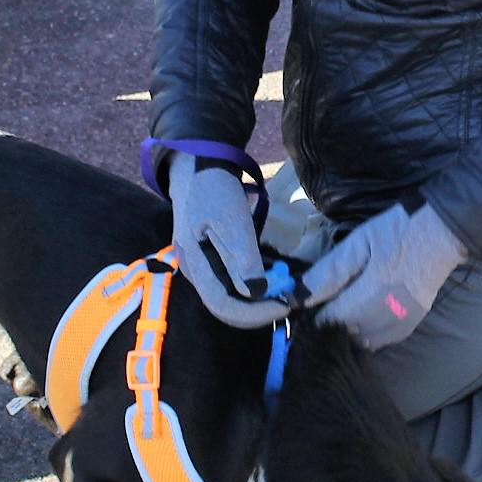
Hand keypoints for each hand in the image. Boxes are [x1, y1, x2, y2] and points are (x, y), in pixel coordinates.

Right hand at [167, 152, 287, 328]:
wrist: (199, 168)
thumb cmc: (215, 190)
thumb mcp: (232, 219)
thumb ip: (242, 255)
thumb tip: (256, 292)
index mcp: (194, 263)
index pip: (222, 305)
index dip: (254, 313)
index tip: (285, 305)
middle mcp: (193, 272)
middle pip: (225, 306)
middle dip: (257, 308)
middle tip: (288, 300)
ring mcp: (199, 267)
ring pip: (229, 295)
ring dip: (257, 297)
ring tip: (284, 286)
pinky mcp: (209, 260)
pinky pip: (231, 280)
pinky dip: (253, 282)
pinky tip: (272, 272)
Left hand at [304, 202, 466, 351]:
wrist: (443, 232)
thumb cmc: (397, 231)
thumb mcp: (358, 242)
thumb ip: (329, 271)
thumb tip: (300, 296)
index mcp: (372, 290)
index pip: (333, 318)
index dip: (319, 312)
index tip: (317, 301)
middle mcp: (388, 313)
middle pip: (348, 331)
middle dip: (336, 319)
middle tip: (336, 298)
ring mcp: (404, 321)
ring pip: (365, 340)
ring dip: (352, 327)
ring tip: (352, 305)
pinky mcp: (414, 322)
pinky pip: (383, 340)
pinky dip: (370, 333)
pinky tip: (368, 315)